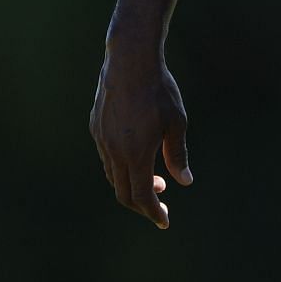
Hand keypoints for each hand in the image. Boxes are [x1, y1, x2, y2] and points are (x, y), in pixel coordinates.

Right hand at [89, 49, 193, 228]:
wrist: (129, 60)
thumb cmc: (159, 90)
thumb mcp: (176, 122)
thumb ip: (177, 154)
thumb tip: (185, 182)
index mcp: (135, 154)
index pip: (140, 196)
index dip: (153, 212)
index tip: (164, 221)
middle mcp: (113, 151)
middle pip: (122, 192)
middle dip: (142, 203)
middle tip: (160, 202)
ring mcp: (101, 139)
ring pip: (112, 175)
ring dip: (130, 183)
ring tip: (153, 178)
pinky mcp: (96, 126)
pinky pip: (106, 156)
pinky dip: (121, 167)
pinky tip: (136, 155)